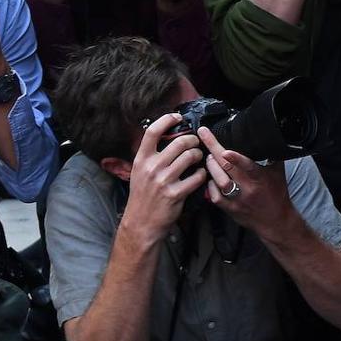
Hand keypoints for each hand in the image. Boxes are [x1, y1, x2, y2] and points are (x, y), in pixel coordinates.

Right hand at [120, 114, 206, 242]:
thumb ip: (150, 156)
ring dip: (199, 155)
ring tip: (199, 158)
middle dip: (192, 140)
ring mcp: (163, 180)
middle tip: (195, 143)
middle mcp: (151, 167)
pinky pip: (196, 177)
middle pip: (179, 142)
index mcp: (141, 160)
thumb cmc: (142, 196)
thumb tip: (165, 137)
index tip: (177, 117)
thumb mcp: (138, 173)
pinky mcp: (175, 194)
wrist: (141, 223)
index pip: (152, 131)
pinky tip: (200, 175)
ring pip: (190, 157)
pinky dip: (201, 174)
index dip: (167, 119)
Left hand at [197, 126, 293, 238]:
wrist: (275, 222)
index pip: (248, 166)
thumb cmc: (277, 195)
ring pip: (219, 182)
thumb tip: (267, 138)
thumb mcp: (278, 173)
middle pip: (227, 168)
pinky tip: (210, 177)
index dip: (236, 158)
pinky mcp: (230, 209)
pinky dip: (210, 184)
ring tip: (209, 157)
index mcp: (260, 178)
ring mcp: (237, 200)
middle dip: (213, 149)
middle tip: (203, 136)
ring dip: (211, 167)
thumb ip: (272, 155)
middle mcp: (248, 189)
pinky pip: (215, 196)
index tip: (225, 150)